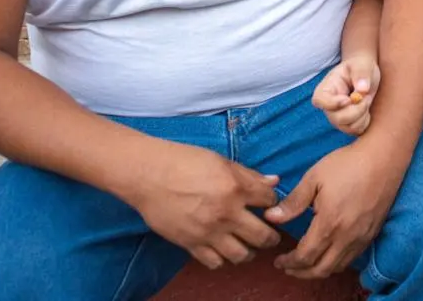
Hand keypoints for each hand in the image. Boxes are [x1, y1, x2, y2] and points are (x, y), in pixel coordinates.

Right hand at [121, 139, 281, 269]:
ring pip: (242, 255)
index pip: (270, 201)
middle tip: (269, 234)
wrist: (149, 175)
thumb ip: (249, 174)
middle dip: (271, 235)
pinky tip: (223, 250)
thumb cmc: (184, 161)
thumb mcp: (221, 161)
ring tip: (248, 245)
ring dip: (250, 252)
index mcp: (236, 188)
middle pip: (263, 235)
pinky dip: (223, 259)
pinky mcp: (191, 244)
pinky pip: (215, 262)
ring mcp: (209, 232)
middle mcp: (226, 213)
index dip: (272, 202)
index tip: (268, 204)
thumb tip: (274, 181)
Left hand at [265, 139, 404, 278]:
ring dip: (318, 271)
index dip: (289, 263)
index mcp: (329, 224)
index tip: (278, 261)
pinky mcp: (372, 233)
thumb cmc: (348, 164)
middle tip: (288, 267)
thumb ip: (293, 202)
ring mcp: (362, 237)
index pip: (305, 257)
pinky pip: (351, 259)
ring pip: (337, 267)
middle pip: (320, 269)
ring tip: (305, 264)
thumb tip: (271, 217)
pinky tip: (328, 254)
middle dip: (301, 273)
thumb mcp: (314, 178)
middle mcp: (347, 237)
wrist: (384, 156)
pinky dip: (335, 263)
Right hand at [312, 55, 379, 135]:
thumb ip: (361, 73)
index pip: (319, 101)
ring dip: (362, 115)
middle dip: (356, 110)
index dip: (333, 104)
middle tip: (367, 97)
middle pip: (336, 118)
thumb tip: (363, 90)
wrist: (367, 75)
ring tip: (367, 100)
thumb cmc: (361, 66)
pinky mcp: (348, 125)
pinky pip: (357, 131)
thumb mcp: (361, 63)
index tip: (348, 99)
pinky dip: (365, 122)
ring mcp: (337, 118)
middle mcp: (328, 106)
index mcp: (325, 89)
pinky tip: (366, 110)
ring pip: (348, 127)